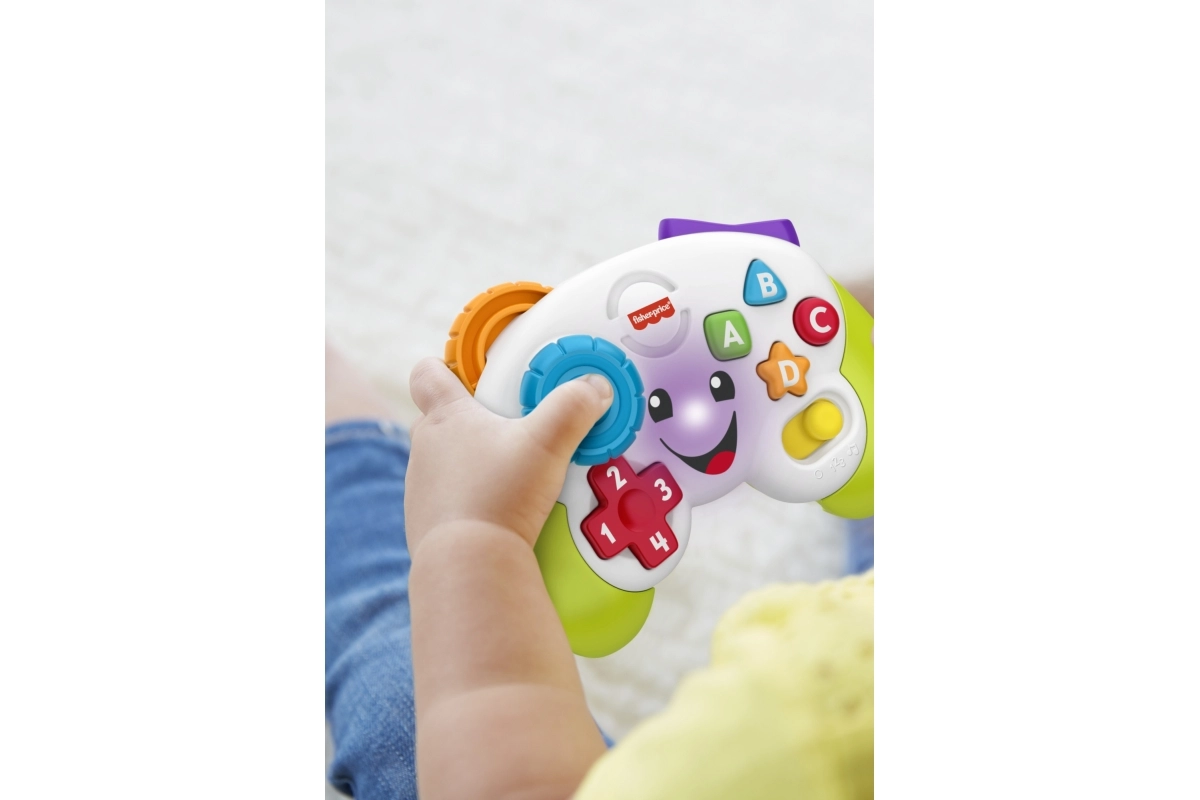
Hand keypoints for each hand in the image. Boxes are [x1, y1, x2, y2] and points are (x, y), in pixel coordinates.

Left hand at [405, 357, 612, 554]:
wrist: (470, 566)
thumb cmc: (498, 497)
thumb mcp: (547, 442)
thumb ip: (573, 408)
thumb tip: (594, 388)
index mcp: (446, 417)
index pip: (428, 374)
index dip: (446, 367)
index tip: (474, 373)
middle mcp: (425, 450)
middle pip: (442, 419)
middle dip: (477, 422)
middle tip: (515, 430)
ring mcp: (422, 489)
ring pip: (447, 464)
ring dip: (476, 466)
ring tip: (516, 479)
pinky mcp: (429, 525)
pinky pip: (453, 503)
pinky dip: (475, 504)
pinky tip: (504, 514)